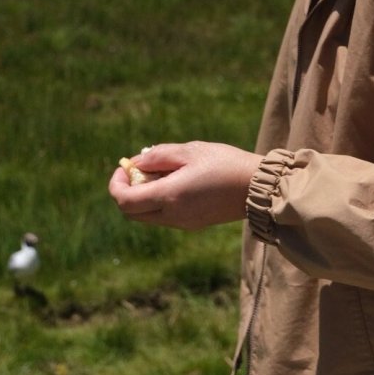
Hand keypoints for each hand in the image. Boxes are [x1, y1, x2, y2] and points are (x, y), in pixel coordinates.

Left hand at [108, 141, 262, 229]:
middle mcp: (172, 216)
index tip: (123, 167)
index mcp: (169, 196)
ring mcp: (183, 223)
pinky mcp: (193, 224)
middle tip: (137, 170)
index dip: (116, 184)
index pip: (125, 202)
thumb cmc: (225, 163)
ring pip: (147, 216)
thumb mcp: (191, 150)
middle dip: (127, 191)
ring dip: (143, 196)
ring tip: (159, 171)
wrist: (257, 187)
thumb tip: (136, 163)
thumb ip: (159, 156)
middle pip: (132, 213)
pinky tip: (174, 181)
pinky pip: (164, 216)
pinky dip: (159, 201)